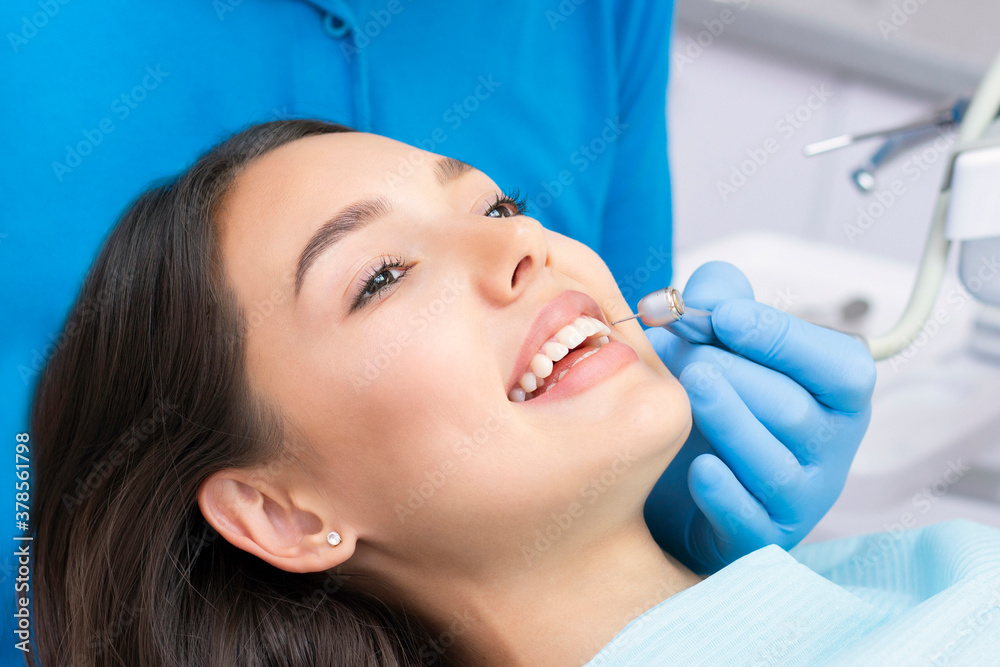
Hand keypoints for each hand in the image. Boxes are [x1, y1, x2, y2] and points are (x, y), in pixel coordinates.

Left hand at [643, 261, 876, 572]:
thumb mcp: (721, 340)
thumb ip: (722, 299)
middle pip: (794, 411)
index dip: (782, 337)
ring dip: (727, 421)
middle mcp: (831, 449)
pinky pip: (750, 519)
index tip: (724, 315)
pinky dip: (724, 493)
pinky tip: (697, 467)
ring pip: (774, 463)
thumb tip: (710, 292)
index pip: (840, 367)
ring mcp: (801, 499)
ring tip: (688, 388)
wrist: (675, 479)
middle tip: (687, 355)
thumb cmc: (714, 401)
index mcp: (836, 395)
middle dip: (736, 375)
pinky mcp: (762, 538)